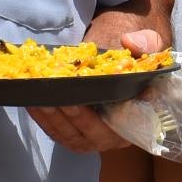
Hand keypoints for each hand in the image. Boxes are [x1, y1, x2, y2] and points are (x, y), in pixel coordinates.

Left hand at [26, 26, 164, 153]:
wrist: (121, 64)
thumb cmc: (135, 58)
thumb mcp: (150, 44)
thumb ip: (146, 42)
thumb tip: (129, 42)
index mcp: (139, 120)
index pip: (121, 124)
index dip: (103, 116)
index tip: (82, 101)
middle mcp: (116, 137)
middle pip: (91, 133)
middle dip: (71, 117)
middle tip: (55, 98)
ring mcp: (93, 139)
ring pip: (70, 135)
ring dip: (53, 118)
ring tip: (38, 98)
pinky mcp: (75, 136)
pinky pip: (58, 133)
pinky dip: (43, 119)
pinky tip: (31, 102)